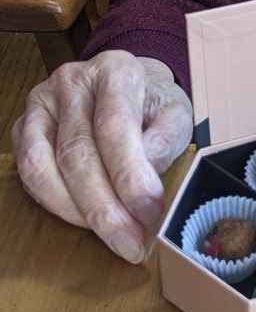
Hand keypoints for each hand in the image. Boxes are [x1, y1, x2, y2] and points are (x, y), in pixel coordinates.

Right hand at [11, 51, 192, 263]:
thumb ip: (165, 142)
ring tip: (110, 235)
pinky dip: (54, 203)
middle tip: (130, 241)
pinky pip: (29, 174)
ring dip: (75, 211)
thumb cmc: (153, 105)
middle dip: (104, 207)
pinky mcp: (23, 127)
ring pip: (44, 167)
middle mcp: (72, 81)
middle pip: (77, 153)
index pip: (114, 126)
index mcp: (115, 70)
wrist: (128, 88)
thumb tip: (144, 187)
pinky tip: (82, 219)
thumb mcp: (176, 115)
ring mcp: (41, 103)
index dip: (129, 175)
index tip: (149, 211)